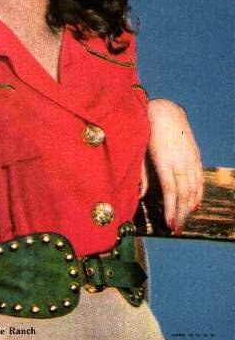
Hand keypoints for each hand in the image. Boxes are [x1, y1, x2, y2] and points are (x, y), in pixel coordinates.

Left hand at [146, 98, 202, 232]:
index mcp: (165, 160)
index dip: (171, 209)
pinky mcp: (195, 155)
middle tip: (177, 229)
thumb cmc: (146, 129)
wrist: (164, 110)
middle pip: (184, 193)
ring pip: (194, 187)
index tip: (170, 224)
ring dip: (190, 206)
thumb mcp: (140, 150)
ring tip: (184, 220)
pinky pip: (199, 178)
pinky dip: (198, 192)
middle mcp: (181, 161)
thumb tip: (140, 195)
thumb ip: (141, 173)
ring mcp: (190, 158)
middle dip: (181, 213)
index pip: (170, 191)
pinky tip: (195, 204)